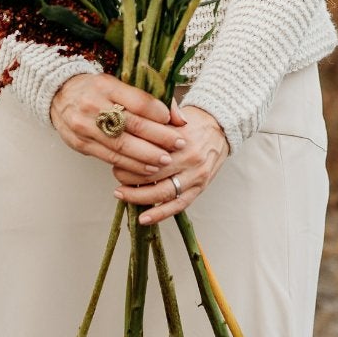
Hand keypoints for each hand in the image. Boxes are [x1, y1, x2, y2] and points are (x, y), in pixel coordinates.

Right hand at [50, 72, 187, 179]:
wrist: (58, 94)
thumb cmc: (95, 89)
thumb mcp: (117, 84)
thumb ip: (148, 98)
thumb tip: (179, 118)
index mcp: (105, 85)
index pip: (138, 101)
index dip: (159, 114)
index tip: (175, 123)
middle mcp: (93, 105)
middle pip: (132, 125)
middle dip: (159, 138)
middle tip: (179, 144)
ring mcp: (85, 127)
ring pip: (122, 145)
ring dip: (147, 156)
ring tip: (165, 160)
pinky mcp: (81, 144)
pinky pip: (110, 158)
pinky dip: (131, 165)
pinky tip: (147, 168)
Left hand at [113, 101, 228, 224]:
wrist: (221, 127)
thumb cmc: (192, 121)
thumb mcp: (174, 118)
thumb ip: (154, 127)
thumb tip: (126, 136)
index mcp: (181, 139)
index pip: (149, 153)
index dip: (129, 158)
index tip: (116, 158)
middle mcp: (190, 159)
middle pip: (152, 174)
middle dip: (129, 177)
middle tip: (116, 175)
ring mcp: (196, 176)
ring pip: (164, 193)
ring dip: (139, 197)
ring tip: (121, 194)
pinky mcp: (200, 189)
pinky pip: (178, 205)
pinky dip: (160, 214)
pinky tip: (144, 218)